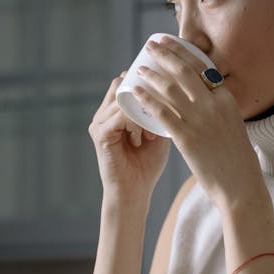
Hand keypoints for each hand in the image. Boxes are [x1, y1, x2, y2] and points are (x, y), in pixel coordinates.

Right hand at [88, 73, 170, 200]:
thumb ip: (160, 109)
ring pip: (122, 99)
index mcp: (115, 111)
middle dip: (143, 92)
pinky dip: (135, 124)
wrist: (135, 192)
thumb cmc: (147, 165)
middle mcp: (104, 113)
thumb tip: (175, 88)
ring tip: (151, 134)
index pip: (125, 81)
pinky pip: (119, 115)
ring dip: (142, 113)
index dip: (144, 80)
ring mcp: (99, 122)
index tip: (165, 88)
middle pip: (121, 84)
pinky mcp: (100, 134)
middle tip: (161, 106)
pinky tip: (142, 140)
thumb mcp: (158, 131)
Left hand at [131, 37, 262, 208]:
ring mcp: (200, 120)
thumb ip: (218, 110)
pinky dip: (146, 99)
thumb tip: (203, 100)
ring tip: (138, 68)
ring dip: (151, 74)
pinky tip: (135, 93)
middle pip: (184, 71)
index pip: (202, 67)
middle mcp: (214, 104)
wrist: (241, 186)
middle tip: (151, 45)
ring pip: (170, 88)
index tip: (169, 43)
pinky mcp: (187, 138)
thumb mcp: (232, 125)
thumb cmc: (237, 160)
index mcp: (226, 99)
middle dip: (165, 54)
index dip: (183, 52)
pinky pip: (161, 112)